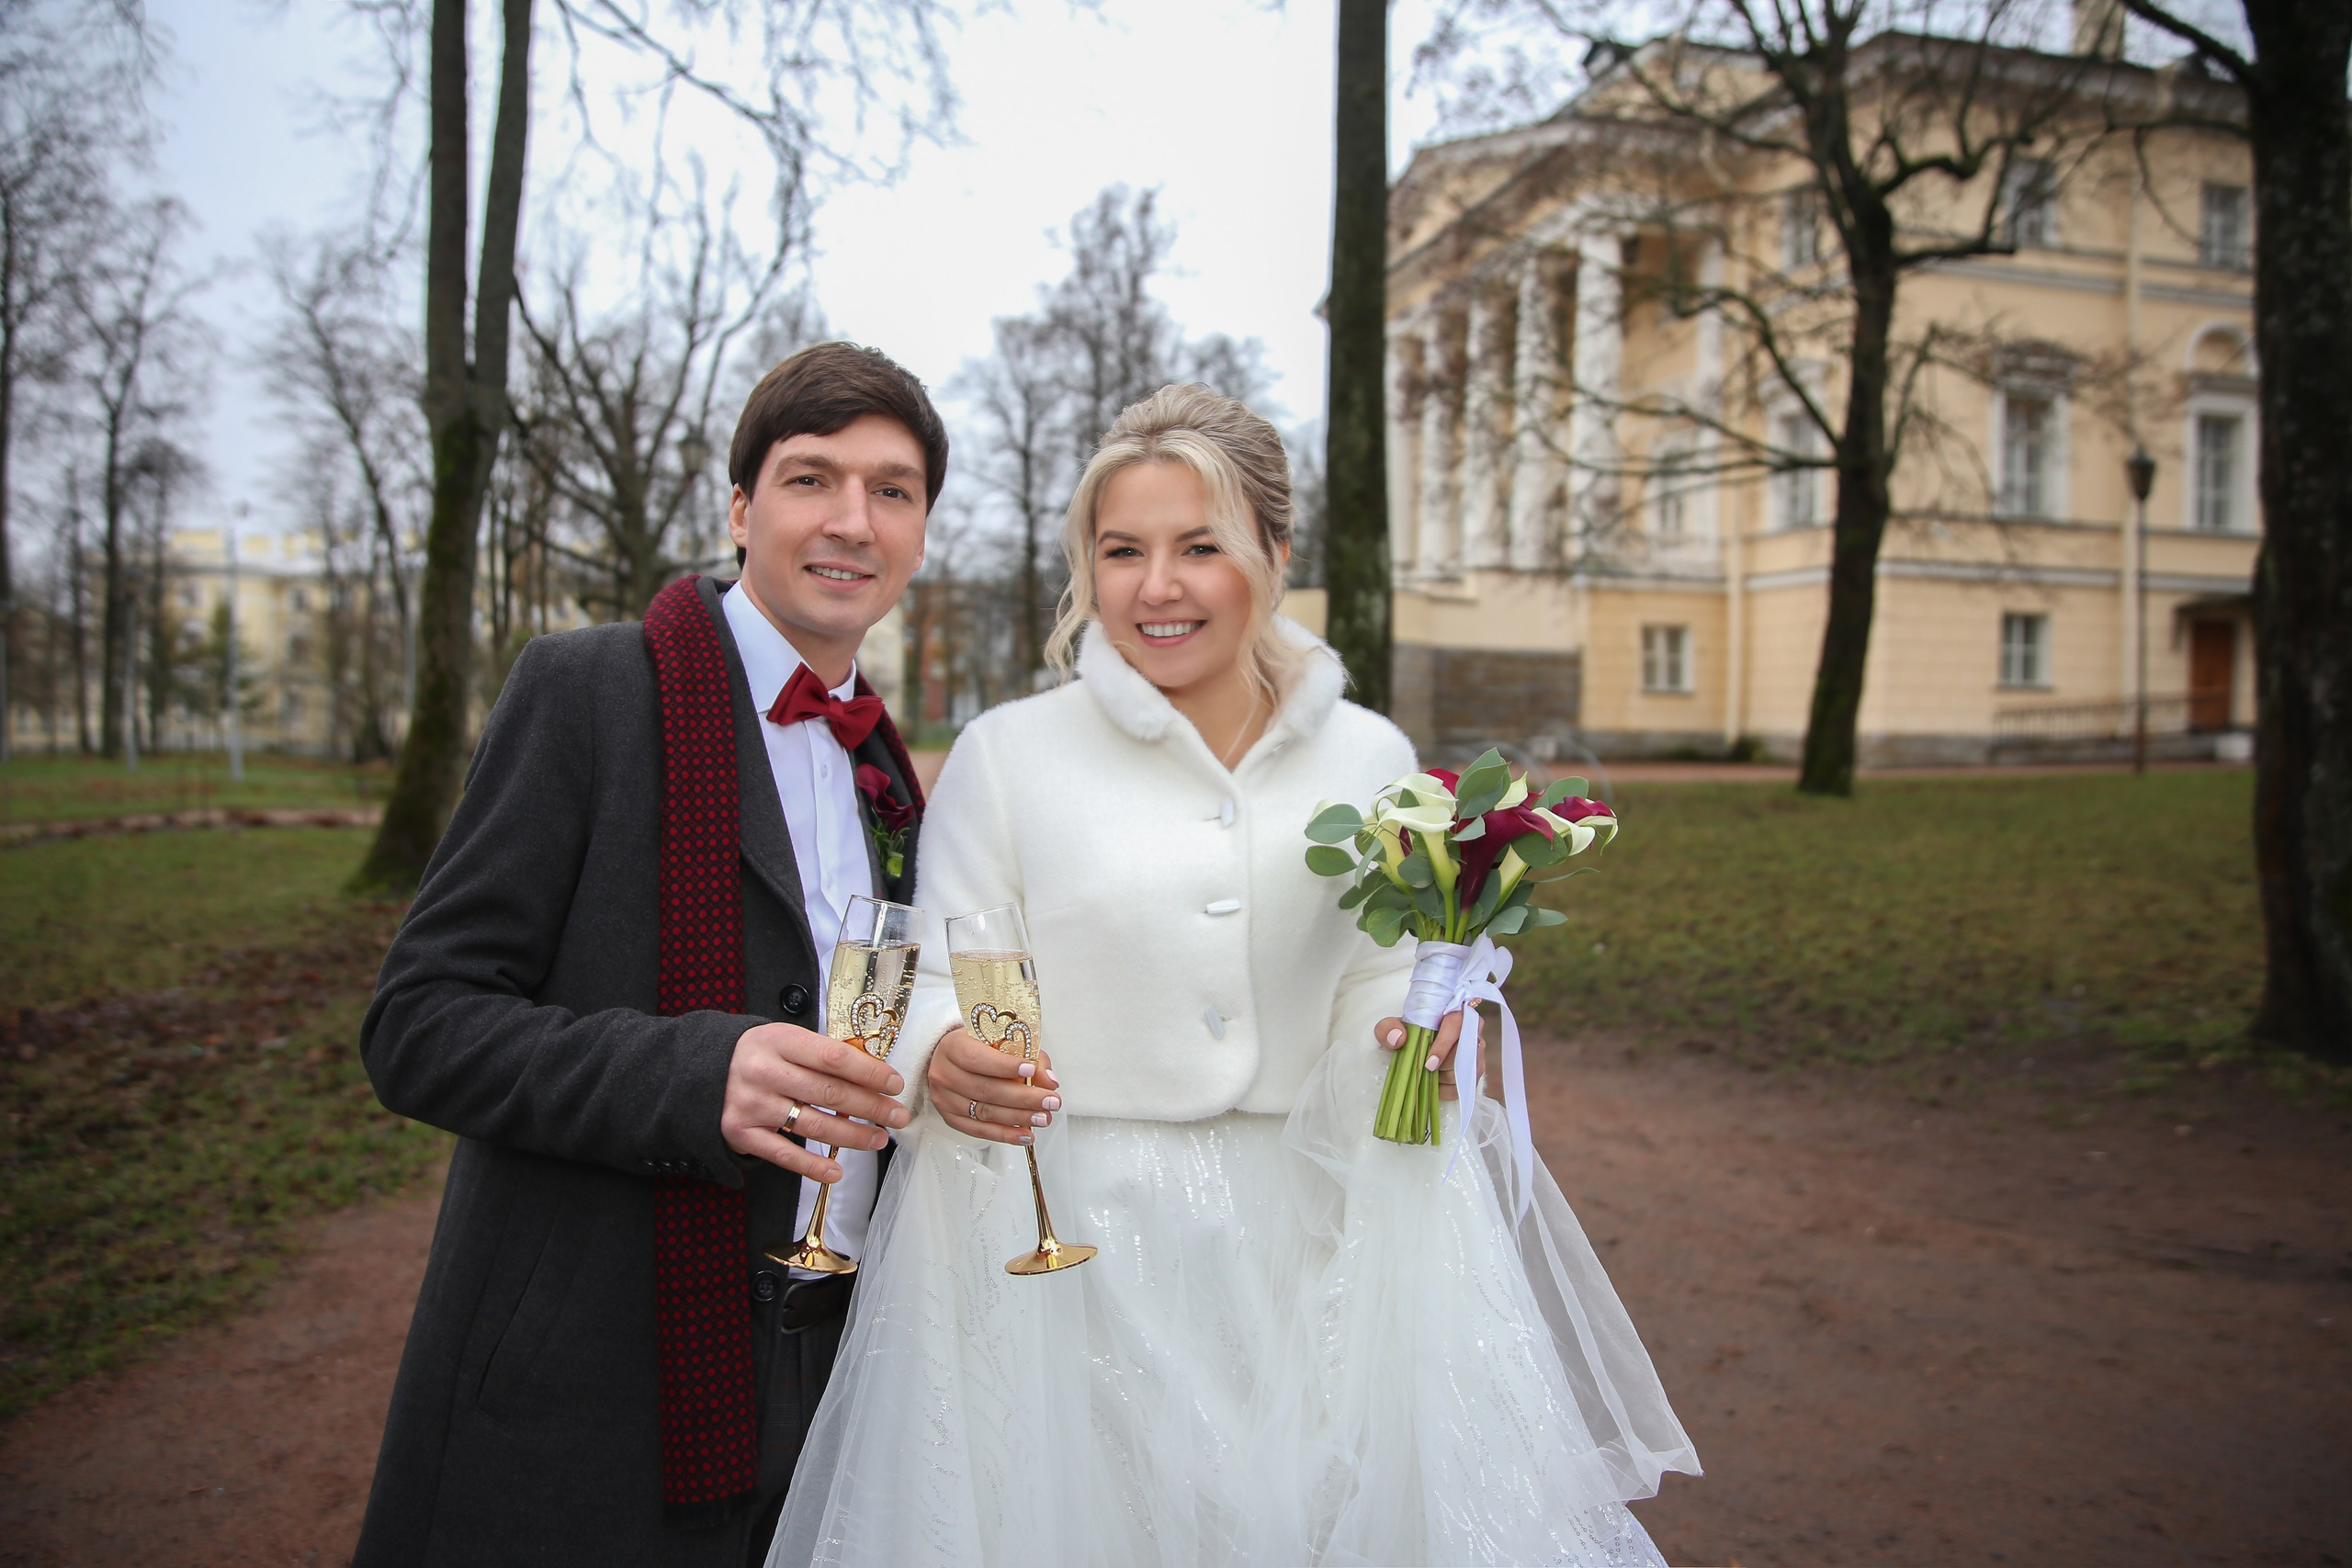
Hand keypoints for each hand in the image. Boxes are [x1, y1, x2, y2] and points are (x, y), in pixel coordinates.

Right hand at [722, 1021, 910, 1182]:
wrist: (701, 1073)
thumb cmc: (758, 1055)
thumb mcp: (784, 1039)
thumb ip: (821, 1053)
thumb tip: (873, 1073)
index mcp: (779, 1040)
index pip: (834, 1057)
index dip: (869, 1072)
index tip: (894, 1084)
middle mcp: (764, 1072)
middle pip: (829, 1093)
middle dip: (871, 1107)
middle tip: (898, 1116)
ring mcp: (752, 1105)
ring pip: (813, 1125)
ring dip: (852, 1136)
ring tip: (878, 1139)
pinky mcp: (742, 1133)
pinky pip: (784, 1154)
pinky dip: (812, 1166)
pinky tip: (836, 1170)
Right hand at [928, 1026, 1060, 1146]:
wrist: (952, 1060)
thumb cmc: (980, 1047)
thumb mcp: (1002, 1040)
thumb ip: (1029, 1056)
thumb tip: (1050, 1081)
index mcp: (952, 1047)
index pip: (976, 1058)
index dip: (1004, 1066)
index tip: (1030, 1070)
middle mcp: (944, 1073)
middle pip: (985, 1089)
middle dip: (1023, 1097)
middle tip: (1050, 1101)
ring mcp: (945, 1099)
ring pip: (984, 1112)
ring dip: (1018, 1118)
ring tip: (1043, 1118)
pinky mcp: (950, 1118)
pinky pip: (979, 1130)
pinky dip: (1005, 1134)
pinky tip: (1025, 1134)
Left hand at [1373, 1009, 1468, 1100]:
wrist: (1417, 1038)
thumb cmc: (1408, 1030)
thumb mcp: (1391, 1026)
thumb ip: (1389, 1028)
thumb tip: (1399, 1039)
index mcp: (1453, 1010)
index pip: (1456, 1025)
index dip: (1444, 1046)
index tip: (1429, 1064)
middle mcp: (1472, 1026)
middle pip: (1464, 1052)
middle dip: (1443, 1066)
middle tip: (1426, 1069)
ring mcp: (1478, 1047)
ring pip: (1468, 1069)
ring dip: (1445, 1077)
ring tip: (1429, 1074)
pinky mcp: (1477, 1064)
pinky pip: (1468, 1082)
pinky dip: (1450, 1089)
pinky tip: (1436, 1085)